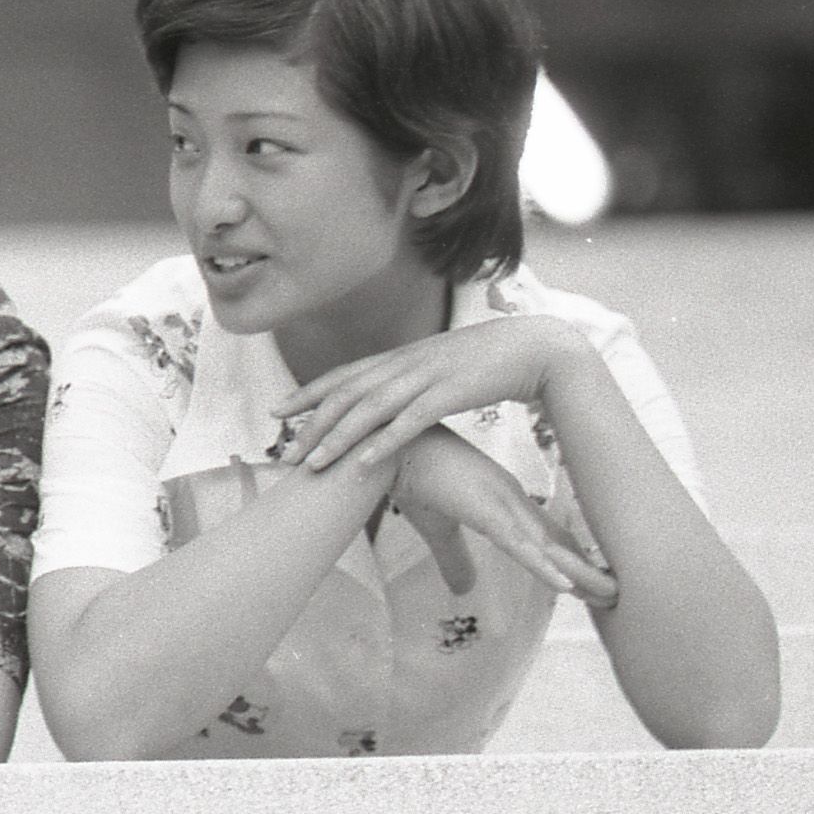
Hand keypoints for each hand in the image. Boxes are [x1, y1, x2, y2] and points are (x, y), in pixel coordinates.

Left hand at [276, 314, 584, 473]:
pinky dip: (384, 443)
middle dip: (312, 425)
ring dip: (338, 439)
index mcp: (402, 357)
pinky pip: (409, 422)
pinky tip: (363, 464)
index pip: (344, 375)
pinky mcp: (450, 394)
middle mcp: (406, 364)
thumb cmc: (489, 362)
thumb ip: (413, 381)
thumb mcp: (440, 368)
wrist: (536, 349)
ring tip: (313, 465)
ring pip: (369, 410)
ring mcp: (426, 377)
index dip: (308, 392)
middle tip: (286, 453)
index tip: (277, 410)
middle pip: (346, 395)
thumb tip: (392, 403)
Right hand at [391, 425, 615, 604]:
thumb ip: (454, 556)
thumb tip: (465, 589)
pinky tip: (567, 586)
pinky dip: (544, 567)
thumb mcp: (435, 527)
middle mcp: (510, 499)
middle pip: (557, 542)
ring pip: (548, 548)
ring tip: (610, 597)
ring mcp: (501, 504)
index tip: (595, 578)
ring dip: (580, 575)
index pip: (546, 534)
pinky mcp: (484, 510)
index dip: (571, 558)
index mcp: (502, 498)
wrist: (384, 448)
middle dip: (588, 570)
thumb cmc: (408, 476)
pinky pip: (519, 545)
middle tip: (619, 593)